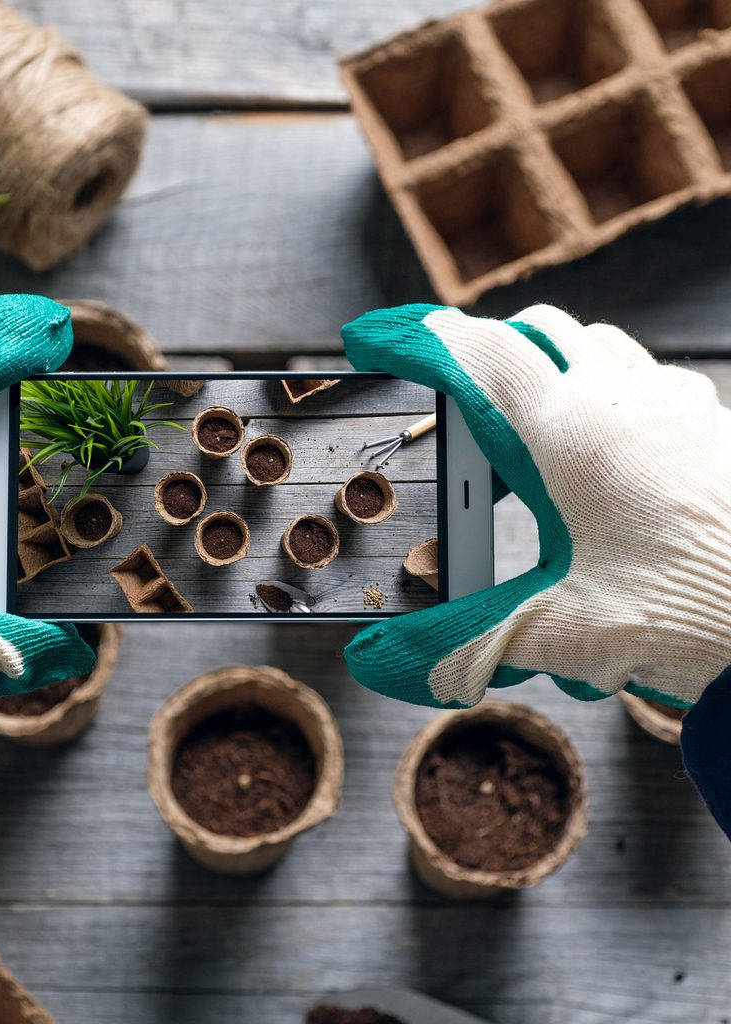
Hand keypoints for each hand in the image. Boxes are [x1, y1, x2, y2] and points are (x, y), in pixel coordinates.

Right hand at [341, 304, 730, 827]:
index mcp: (570, 430)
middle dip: (488, 351)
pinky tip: (613, 451)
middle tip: (458, 401)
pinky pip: (654, 379)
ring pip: (603, 346)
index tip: (373, 338)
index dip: (415, 338)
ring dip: (557, 364)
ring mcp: (680, 407)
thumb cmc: (685, 617)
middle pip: (540, 331)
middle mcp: (625, 399)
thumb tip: (379, 660)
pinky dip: (616, 391)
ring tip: (533, 426)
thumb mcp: (554, 631)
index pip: (477, 352)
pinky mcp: (716, 428)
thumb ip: (457, 642)